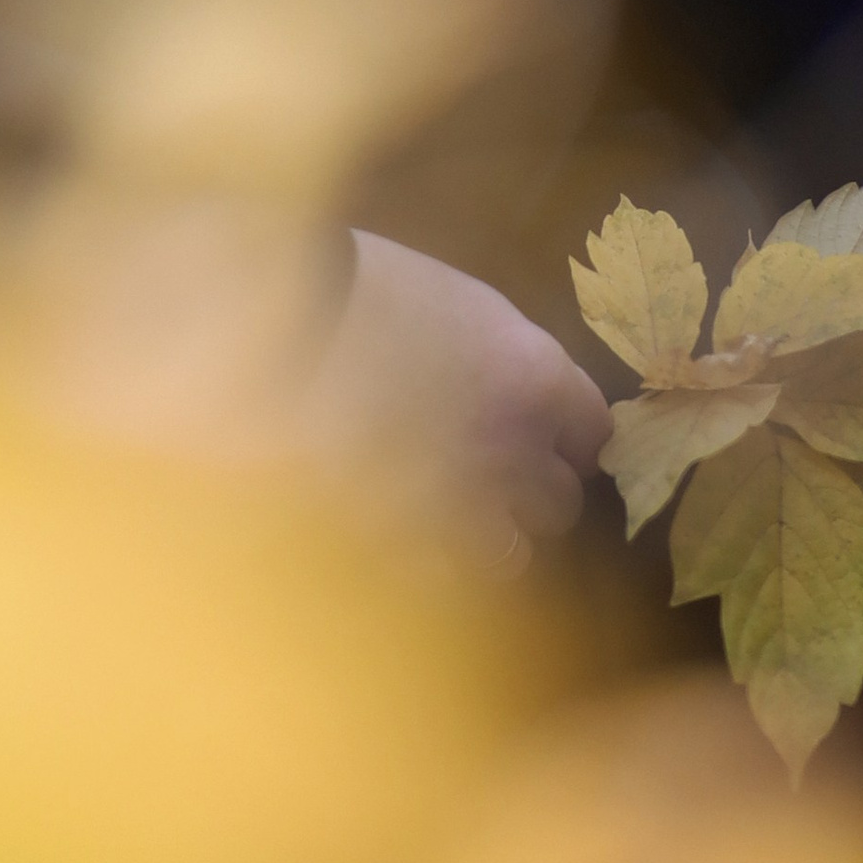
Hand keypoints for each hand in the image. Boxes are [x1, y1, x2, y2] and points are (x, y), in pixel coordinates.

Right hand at [305, 232, 612, 559]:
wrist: (268, 324)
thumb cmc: (350, 285)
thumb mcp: (445, 299)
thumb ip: (492, 354)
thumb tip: (499, 385)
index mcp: (531, 373)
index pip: (595, 430)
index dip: (564, 435)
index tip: (537, 434)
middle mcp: (514, 447)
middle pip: (560, 500)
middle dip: (525, 489)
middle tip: (476, 469)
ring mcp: (461, 503)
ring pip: (512, 553)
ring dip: (484, 536)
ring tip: (437, 511)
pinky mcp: (405, 545)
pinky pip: (445, 576)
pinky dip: (430, 564)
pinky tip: (396, 530)